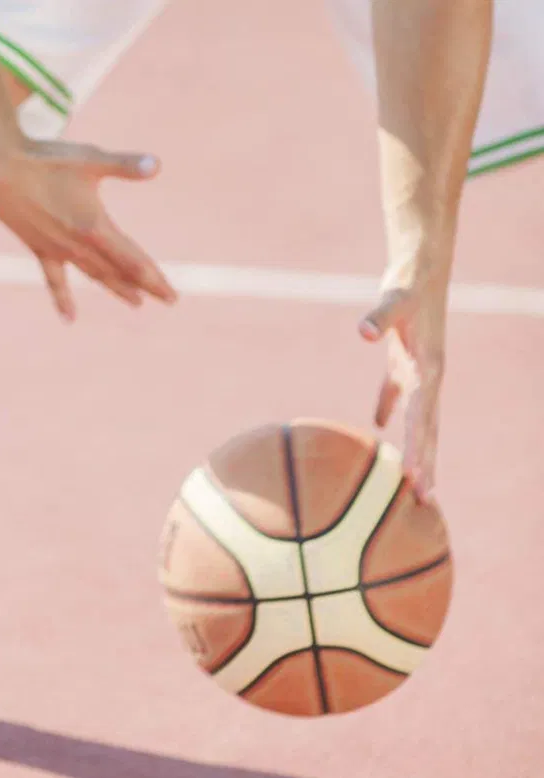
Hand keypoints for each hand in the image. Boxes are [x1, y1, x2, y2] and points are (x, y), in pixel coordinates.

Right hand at [0, 138, 177, 320]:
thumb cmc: (45, 160)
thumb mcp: (90, 158)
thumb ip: (125, 165)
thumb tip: (157, 165)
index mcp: (95, 228)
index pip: (133, 261)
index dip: (154, 279)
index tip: (171, 296)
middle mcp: (78, 246)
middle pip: (119, 272)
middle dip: (144, 286)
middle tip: (167, 299)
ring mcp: (58, 250)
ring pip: (94, 275)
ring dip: (116, 288)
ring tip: (136, 302)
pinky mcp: (40, 248)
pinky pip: (55, 280)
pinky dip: (63, 299)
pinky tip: (69, 319)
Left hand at [358, 265, 446, 501]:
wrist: (421, 263)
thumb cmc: (408, 283)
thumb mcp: (392, 301)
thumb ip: (377, 318)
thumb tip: (362, 331)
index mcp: (428, 370)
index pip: (422, 421)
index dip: (419, 451)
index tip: (416, 481)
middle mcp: (428, 375)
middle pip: (427, 430)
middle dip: (426, 465)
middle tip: (426, 502)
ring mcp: (418, 368)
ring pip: (417, 418)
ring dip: (415, 447)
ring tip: (413, 480)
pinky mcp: (404, 357)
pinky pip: (396, 391)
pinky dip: (387, 408)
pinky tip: (377, 427)